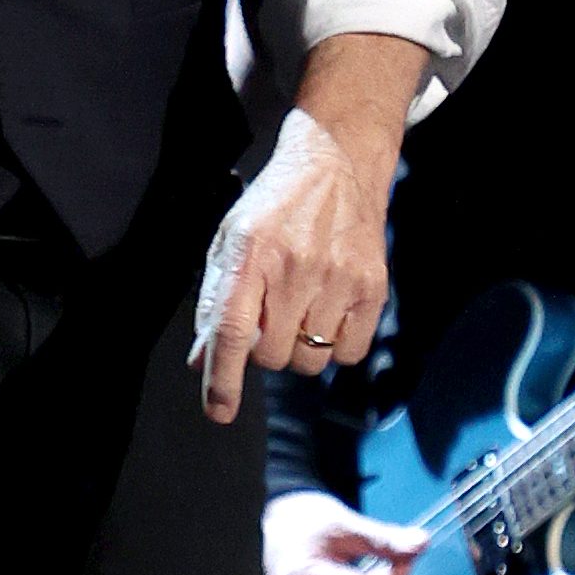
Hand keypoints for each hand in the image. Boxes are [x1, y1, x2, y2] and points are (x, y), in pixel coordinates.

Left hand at [192, 35, 416, 419]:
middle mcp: (294, 267)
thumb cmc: (275, 205)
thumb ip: (212, 299)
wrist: (336, 162)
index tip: (219, 412)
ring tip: (300, 306)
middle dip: (263, 347)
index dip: (223, 377)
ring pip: (309, 362)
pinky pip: (349, 354)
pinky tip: (329, 310)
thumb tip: (201, 361)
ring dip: (298, 348)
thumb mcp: (230, 238)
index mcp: (249, 252)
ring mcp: (338, 278)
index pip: (230, 329)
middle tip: (269, 313)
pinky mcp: (373, 287)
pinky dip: (336, 346)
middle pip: (271, 355)